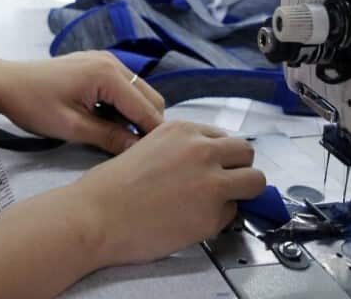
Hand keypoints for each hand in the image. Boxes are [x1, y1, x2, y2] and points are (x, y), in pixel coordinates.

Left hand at [0, 51, 164, 153]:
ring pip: (139, 92)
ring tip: (123, 142)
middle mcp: (113, 62)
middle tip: (138, 154)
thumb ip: (110, 137)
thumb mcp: (72, 127)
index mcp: (108, 74)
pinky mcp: (97, 65)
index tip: (155, 160)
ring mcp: (106, 60)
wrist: (5, 84)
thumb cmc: (33, 105)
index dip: (152, 136)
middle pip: (150, 98)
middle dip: (147, 125)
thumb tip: (139, 151)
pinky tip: (110, 125)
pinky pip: (124, 87)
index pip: (146, 109)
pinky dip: (124, 106)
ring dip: (136, 116)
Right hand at [72, 121, 265, 266]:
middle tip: (223, 184)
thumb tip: (202, 162)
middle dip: (238, 169)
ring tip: (218, 202)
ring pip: (254, 181)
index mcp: (182, 130)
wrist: (96, 215)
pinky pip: (232, 214)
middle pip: (246, 153)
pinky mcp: (212, 214)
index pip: (223, 137)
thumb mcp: (146, 147)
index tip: (214, 167)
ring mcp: (210, 182)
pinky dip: (219, 219)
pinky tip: (193, 221)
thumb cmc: (110, 188)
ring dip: (241, 192)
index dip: (220, 156)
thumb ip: (180, 149)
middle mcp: (202, 150)